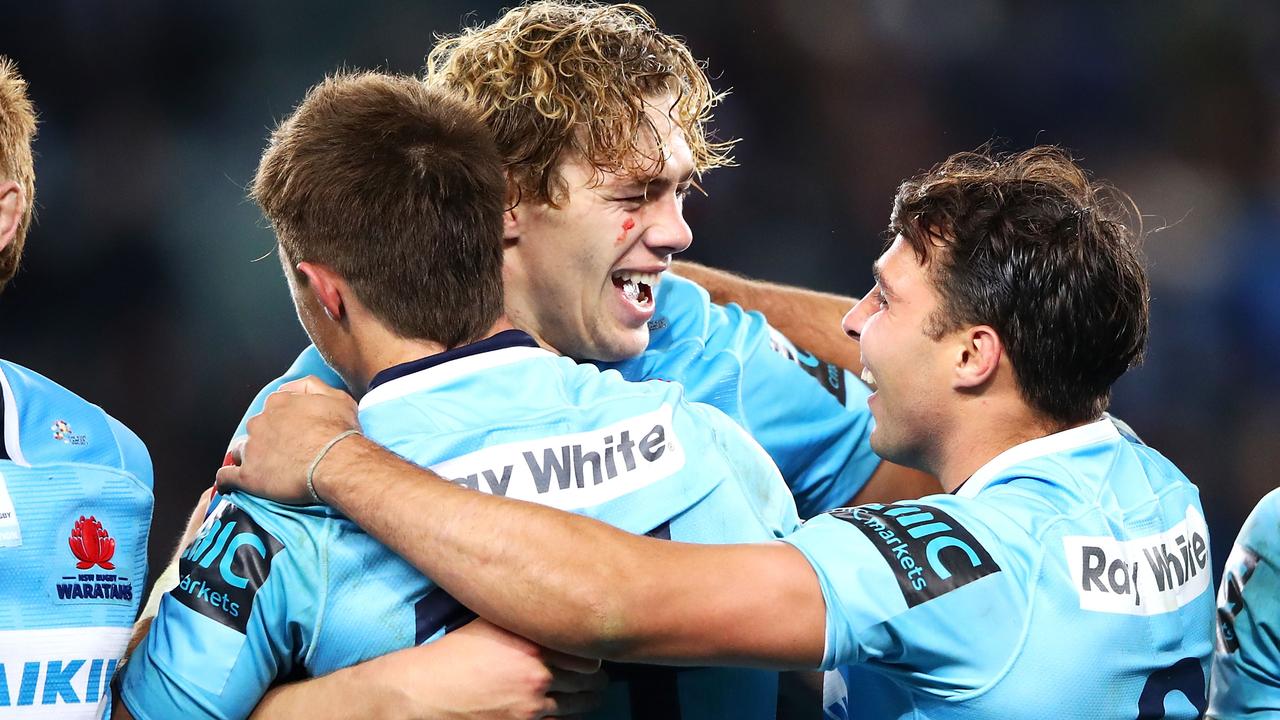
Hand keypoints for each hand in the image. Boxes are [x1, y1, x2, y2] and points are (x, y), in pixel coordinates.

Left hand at [217, 377, 361, 504]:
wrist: (337, 464)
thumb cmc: (340, 433)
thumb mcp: (336, 397)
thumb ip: (311, 386)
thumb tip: (291, 388)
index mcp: (278, 403)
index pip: (272, 409)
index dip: (282, 422)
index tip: (292, 433)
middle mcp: (260, 423)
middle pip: (255, 430)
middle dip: (265, 439)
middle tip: (284, 453)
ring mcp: (252, 450)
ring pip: (239, 452)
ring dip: (248, 458)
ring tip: (264, 470)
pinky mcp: (247, 476)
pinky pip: (225, 477)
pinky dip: (226, 480)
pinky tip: (230, 484)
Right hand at [367, 619, 606, 719]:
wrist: (427, 690)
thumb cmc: (455, 654)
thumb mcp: (493, 625)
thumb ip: (526, 620)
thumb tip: (555, 611)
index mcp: (534, 646)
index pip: (589, 656)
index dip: (591, 657)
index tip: (588, 656)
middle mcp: (538, 677)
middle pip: (591, 684)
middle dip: (592, 681)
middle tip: (591, 677)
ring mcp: (531, 708)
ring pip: (580, 707)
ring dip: (583, 701)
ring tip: (581, 694)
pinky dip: (563, 718)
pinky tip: (558, 709)